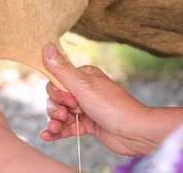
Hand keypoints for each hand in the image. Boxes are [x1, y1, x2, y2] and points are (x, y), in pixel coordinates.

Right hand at [38, 44, 182, 155]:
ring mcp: (86, 109)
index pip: (56, 81)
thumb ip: (62, 69)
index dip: (57, 93)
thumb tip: (46, 46)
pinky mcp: (88, 125)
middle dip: (55, 108)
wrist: (135, 133)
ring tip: (54, 129)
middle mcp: (83, 91)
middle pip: (56, 98)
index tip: (69, 100)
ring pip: (60, 113)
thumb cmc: (112, 106)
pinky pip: (67, 127)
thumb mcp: (83, 86)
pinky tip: (47, 136)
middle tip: (65, 115)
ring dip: (54, 122)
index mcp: (83, 77)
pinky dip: (57, 131)